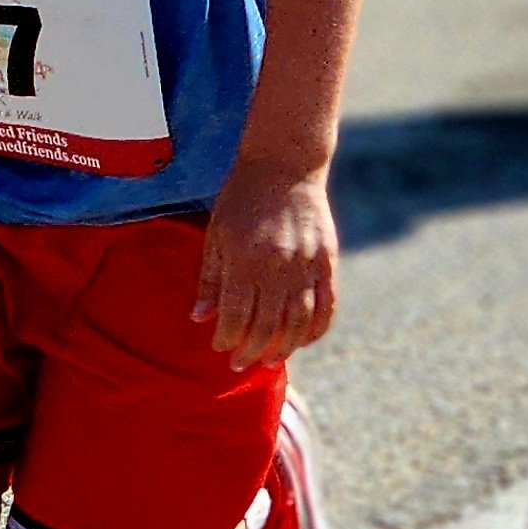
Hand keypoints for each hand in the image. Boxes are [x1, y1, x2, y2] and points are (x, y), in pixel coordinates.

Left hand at [193, 159, 338, 373]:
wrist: (284, 164)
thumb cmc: (242, 198)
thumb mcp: (216, 234)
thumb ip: (210, 278)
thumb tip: (200, 318)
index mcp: (245, 259)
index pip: (236, 316)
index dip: (226, 338)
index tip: (219, 347)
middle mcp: (278, 267)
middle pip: (266, 326)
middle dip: (250, 351)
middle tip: (240, 364)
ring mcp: (306, 265)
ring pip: (298, 322)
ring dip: (283, 348)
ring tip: (269, 360)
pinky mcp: (328, 260)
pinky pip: (326, 305)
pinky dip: (316, 329)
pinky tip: (303, 341)